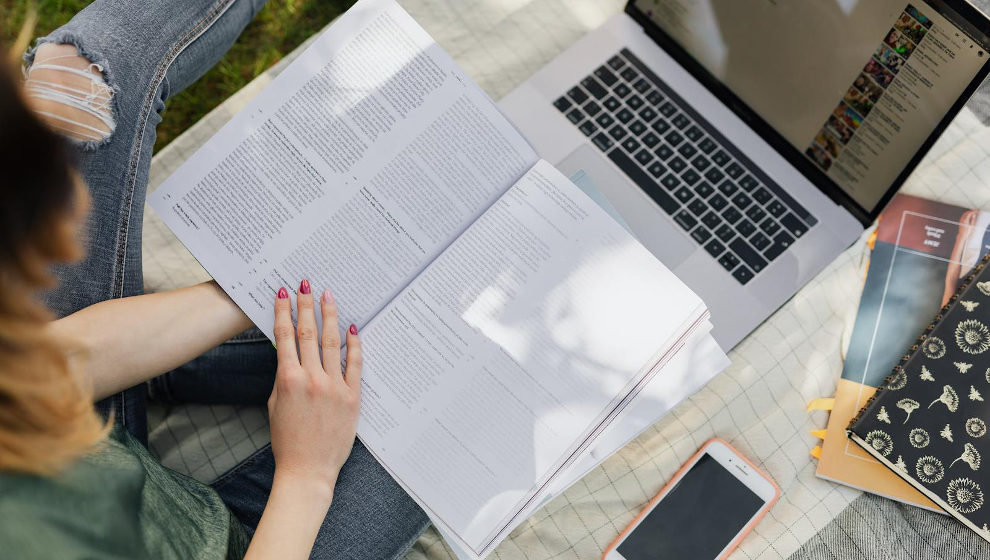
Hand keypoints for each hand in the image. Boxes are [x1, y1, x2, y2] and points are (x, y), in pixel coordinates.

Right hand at [268, 279, 361, 495]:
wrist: (308, 469)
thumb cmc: (288, 440)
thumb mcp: (276, 405)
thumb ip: (284, 377)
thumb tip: (291, 353)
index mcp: (288, 380)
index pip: (285, 337)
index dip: (282, 312)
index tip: (282, 293)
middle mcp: (312, 379)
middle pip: (308, 333)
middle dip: (305, 305)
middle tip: (304, 283)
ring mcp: (334, 386)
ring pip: (332, 343)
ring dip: (329, 316)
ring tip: (327, 296)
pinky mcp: (352, 396)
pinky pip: (355, 364)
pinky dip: (354, 344)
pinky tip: (352, 327)